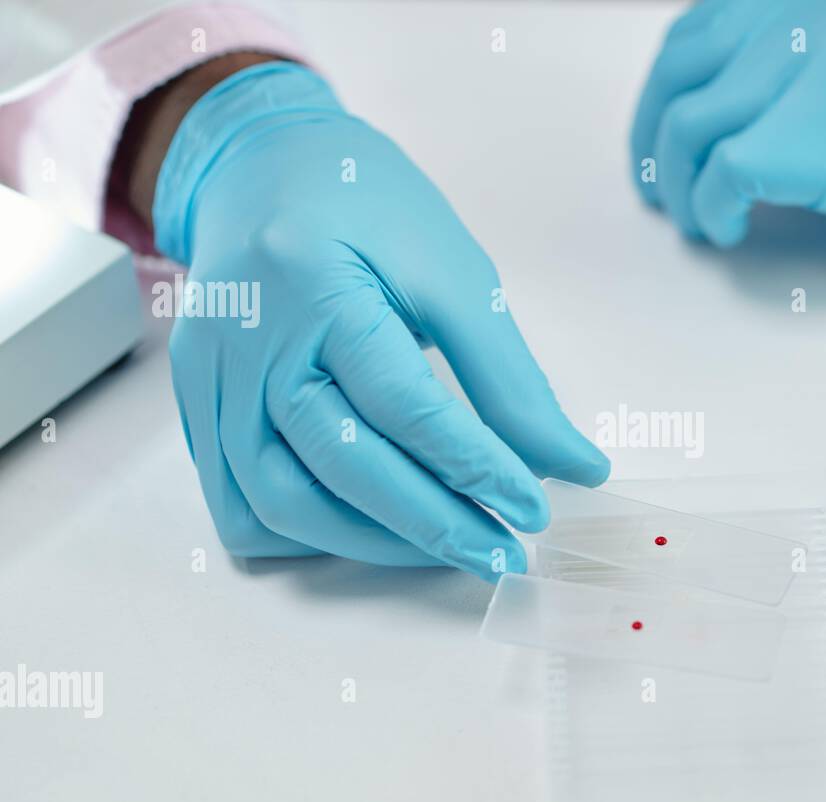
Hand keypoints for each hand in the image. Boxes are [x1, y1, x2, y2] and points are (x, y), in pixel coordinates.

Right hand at [151, 62, 607, 577]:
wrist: (265, 167)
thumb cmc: (368, 208)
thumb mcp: (453, 273)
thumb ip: (508, 378)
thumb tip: (570, 465)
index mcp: (314, 285)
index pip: (405, 408)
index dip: (477, 470)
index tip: (535, 511)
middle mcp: (248, 341)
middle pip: (340, 466)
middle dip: (433, 525)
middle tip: (502, 553)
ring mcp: (211, 380)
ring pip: (281, 503)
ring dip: (372, 545)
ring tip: (447, 549)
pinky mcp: (198, 407)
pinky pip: (239, 506)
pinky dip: (308, 537)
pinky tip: (370, 532)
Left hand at [631, 0, 825, 255]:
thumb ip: (793, 52)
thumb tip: (708, 105)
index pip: (693, 33)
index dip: (659, 100)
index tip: (659, 149)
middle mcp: (811, 9)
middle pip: (679, 80)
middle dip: (654, 149)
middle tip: (664, 196)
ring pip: (690, 128)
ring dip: (679, 189)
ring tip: (699, 222)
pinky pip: (726, 174)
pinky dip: (711, 211)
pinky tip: (731, 229)